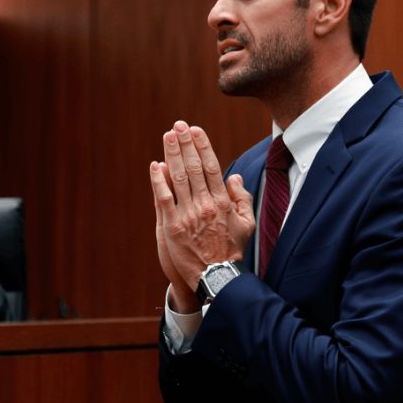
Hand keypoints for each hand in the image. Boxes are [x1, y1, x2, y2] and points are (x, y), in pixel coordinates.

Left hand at [150, 121, 254, 298]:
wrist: (217, 277)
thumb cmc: (232, 251)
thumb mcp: (246, 224)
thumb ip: (242, 199)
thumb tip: (234, 178)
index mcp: (223, 202)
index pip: (211, 167)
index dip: (202, 146)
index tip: (196, 130)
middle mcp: (205, 205)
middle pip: (193, 167)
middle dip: (185, 144)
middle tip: (178, 125)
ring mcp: (187, 215)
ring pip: (178, 178)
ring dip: (172, 154)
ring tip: (168, 136)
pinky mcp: (172, 226)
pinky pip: (163, 198)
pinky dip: (158, 180)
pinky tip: (155, 165)